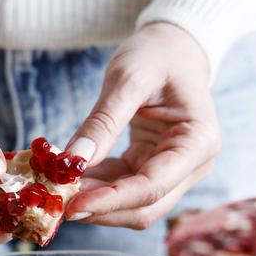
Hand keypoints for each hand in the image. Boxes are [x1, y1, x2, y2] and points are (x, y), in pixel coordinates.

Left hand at [65, 22, 220, 228]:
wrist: (174, 46)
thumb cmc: (157, 54)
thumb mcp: (127, 78)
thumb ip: (103, 121)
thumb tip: (73, 160)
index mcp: (198, 142)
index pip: (152, 187)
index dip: (111, 200)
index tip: (72, 205)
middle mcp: (194, 165)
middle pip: (146, 207)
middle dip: (102, 209)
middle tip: (57, 202)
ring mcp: (176, 171)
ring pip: (134, 205)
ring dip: (97, 202)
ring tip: (59, 188)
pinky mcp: (155, 168)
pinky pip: (124, 188)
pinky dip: (98, 188)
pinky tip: (71, 178)